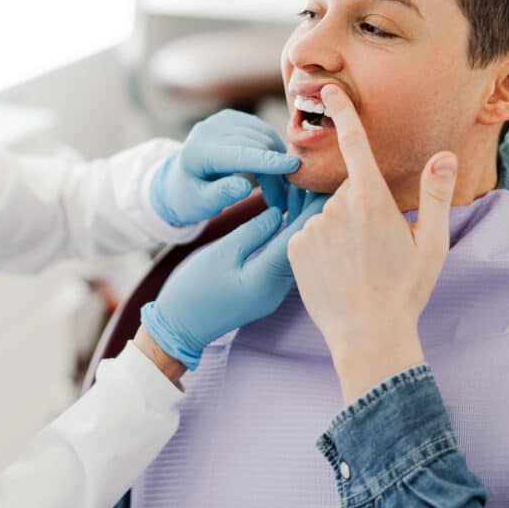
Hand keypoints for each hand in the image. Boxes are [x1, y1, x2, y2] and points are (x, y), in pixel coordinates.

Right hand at [141, 193, 327, 369]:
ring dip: (301, 221)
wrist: (180, 327)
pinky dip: (288, 235)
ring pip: (295, 250)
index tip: (328, 185)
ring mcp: (274, 291)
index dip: (315, 209)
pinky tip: (290, 214)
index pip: (300, 237)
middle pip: (304, 243)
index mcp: (268, 278)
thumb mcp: (222, 253)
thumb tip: (278, 213)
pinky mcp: (267, 289)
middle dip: (313, 211)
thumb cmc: (194, 290)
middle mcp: (278, 288)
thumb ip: (253, 231)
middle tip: (322, 180)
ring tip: (307, 190)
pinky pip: (284, 258)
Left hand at [150, 110, 299, 225]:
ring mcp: (221, 120)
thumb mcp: (203, 205)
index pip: (239, 154)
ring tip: (275, 189)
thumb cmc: (192, 198)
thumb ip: (222, 195)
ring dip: (276, 162)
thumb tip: (245, 187)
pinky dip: (273, 149)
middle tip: (280, 201)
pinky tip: (272, 168)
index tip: (294, 167)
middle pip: (255, 147)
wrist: (181, 179)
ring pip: (263, 138)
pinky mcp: (232, 118)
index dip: (268, 161)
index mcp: (198, 152)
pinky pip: (263, 131)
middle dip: (273, 174)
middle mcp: (208, 129)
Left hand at [286, 84, 458, 403]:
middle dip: (362, 210)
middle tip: (377, 249)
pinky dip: (321, 246)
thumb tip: (444, 156)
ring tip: (357, 265)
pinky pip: (309, 234)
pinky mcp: (294, 247)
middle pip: (349, 192)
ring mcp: (312, 227)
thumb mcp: (432, 244)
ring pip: (328, 215)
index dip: (344, 113)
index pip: (356, 145)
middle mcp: (338, 208)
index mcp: (373, 201)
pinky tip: (336, 271)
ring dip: (341, 230)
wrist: (368, 335)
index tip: (329, 90)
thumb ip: (435, 195)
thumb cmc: (405, 291)